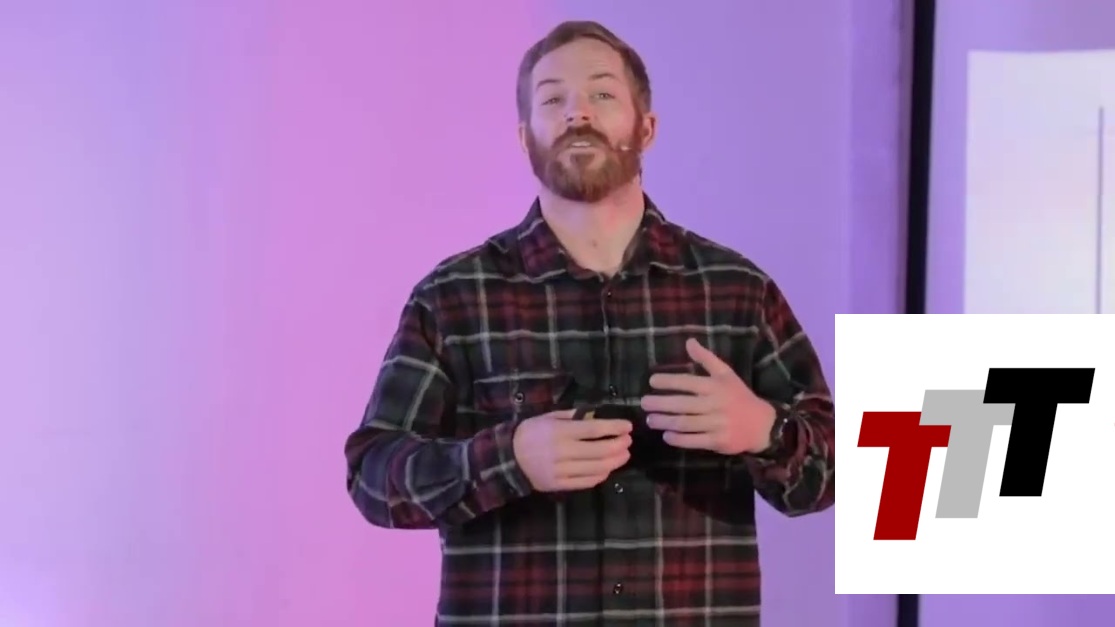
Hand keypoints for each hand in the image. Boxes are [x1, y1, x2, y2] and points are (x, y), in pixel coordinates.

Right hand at [512, 409, 632, 491]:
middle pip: (599, 451)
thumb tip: (596, 417)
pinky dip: (600, 476)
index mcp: (560, 431)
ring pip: (596, 468)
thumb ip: (573, 416)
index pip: (594, 429)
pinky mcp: (559, 485)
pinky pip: (585, 482)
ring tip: (623, 455)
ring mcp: (561, 471)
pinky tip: (607, 469)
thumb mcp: (549, 417)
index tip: (628, 426)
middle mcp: (562, 451)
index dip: (614, 428)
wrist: (508, 458)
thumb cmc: (530, 432)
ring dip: (614, 462)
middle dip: (618, 445)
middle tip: (628, 441)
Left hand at [640, 338, 776, 454]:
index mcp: (715, 386)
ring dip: (665, 422)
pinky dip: (679, 439)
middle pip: (683, 405)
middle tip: (643, 403)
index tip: (652, 381)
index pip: (688, 382)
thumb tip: (689, 341)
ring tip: (650, 420)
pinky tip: (666, 436)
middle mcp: (715, 405)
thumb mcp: (726, 374)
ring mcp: (717, 424)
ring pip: (686, 423)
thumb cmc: (739, 397)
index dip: (669, 381)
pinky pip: (694, 441)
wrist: (762, 424)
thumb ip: (706, 359)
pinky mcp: (718, 441)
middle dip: (661, 403)